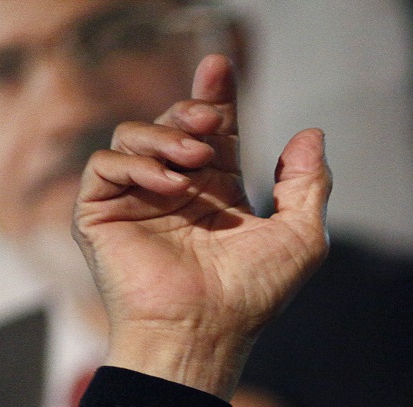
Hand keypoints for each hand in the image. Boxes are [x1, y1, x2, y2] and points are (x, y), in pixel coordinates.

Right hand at [75, 55, 330, 398]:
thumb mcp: (301, 237)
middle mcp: (175, 191)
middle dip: (191, 109)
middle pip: (172, 124)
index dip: (217, 97)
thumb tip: (311, 133)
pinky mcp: (101, 214)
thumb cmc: (253, 296)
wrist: (206, 334)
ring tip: (196, 159)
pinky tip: (170, 185)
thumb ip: (308, 185)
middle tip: (210, 117)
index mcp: (217, 192)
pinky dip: (136, 165)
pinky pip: (105, 166)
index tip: (221, 67)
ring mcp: (136, 201)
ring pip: (134, 136)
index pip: (214, 131)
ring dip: (166, 137)